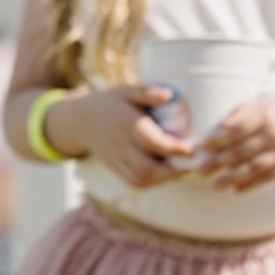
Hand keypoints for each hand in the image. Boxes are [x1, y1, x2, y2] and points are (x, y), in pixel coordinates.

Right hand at [59, 85, 192, 188]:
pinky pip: (134, 182)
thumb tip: (169, 95)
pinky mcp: (116, 168)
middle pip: (146, 168)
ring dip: (164, 179)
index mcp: (126, 125)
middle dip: (173, 171)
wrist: (82, 121)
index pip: (152, 142)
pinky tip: (165, 174)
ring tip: (181, 169)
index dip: (174, 148)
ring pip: (141, 179)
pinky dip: (153, 182)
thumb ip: (147, 92)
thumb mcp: (127, 91)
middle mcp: (121, 145)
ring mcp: (117, 160)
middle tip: (192, 163)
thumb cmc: (111, 103)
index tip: (192, 148)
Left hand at [197, 92, 274, 191]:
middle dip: (219, 163)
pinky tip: (238, 190)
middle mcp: (274, 135)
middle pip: (242, 152)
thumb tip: (220, 127)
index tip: (201, 148)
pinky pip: (270, 176)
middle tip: (201, 171)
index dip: (217, 141)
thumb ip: (242, 112)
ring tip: (216, 186)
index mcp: (266, 115)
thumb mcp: (265, 100)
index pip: (235, 131)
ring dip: (233, 178)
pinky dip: (253, 184)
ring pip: (255, 168)